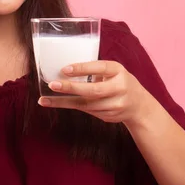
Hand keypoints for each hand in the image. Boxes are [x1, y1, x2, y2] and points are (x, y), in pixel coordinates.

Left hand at [38, 60, 155, 125]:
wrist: (139, 107)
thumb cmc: (120, 82)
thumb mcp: (113, 72)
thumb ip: (95, 71)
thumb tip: (65, 70)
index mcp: (119, 71)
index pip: (100, 67)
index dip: (82, 68)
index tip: (64, 69)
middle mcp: (119, 88)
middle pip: (93, 90)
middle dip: (71, 88)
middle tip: (52, 85)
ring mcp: (116, 105)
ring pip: (87, 104)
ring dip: (64, 102)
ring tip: (45, 100)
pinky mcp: (110, 116)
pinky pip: (88, 111)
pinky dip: (72, 106)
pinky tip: (57, 103)